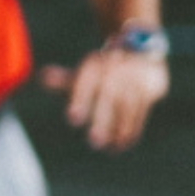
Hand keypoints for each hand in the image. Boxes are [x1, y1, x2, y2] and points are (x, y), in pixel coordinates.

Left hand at [38, 46, 167, 151]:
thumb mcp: (83, 74)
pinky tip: (124, 143)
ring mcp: (136, 76)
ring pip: (129, 105)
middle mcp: (117, 67)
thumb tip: (42, 77)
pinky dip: (134, 128)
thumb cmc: (103, 69)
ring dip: (120, 128)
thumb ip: (63, 80)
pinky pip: (142, 109)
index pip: (88, 81)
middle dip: (103, 119)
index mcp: (96, 64)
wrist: (140, 47)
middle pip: (110, 95)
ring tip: (110, 148)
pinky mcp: (152, 85)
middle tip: (94, 142)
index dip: (80, 98)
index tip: (73, 119)